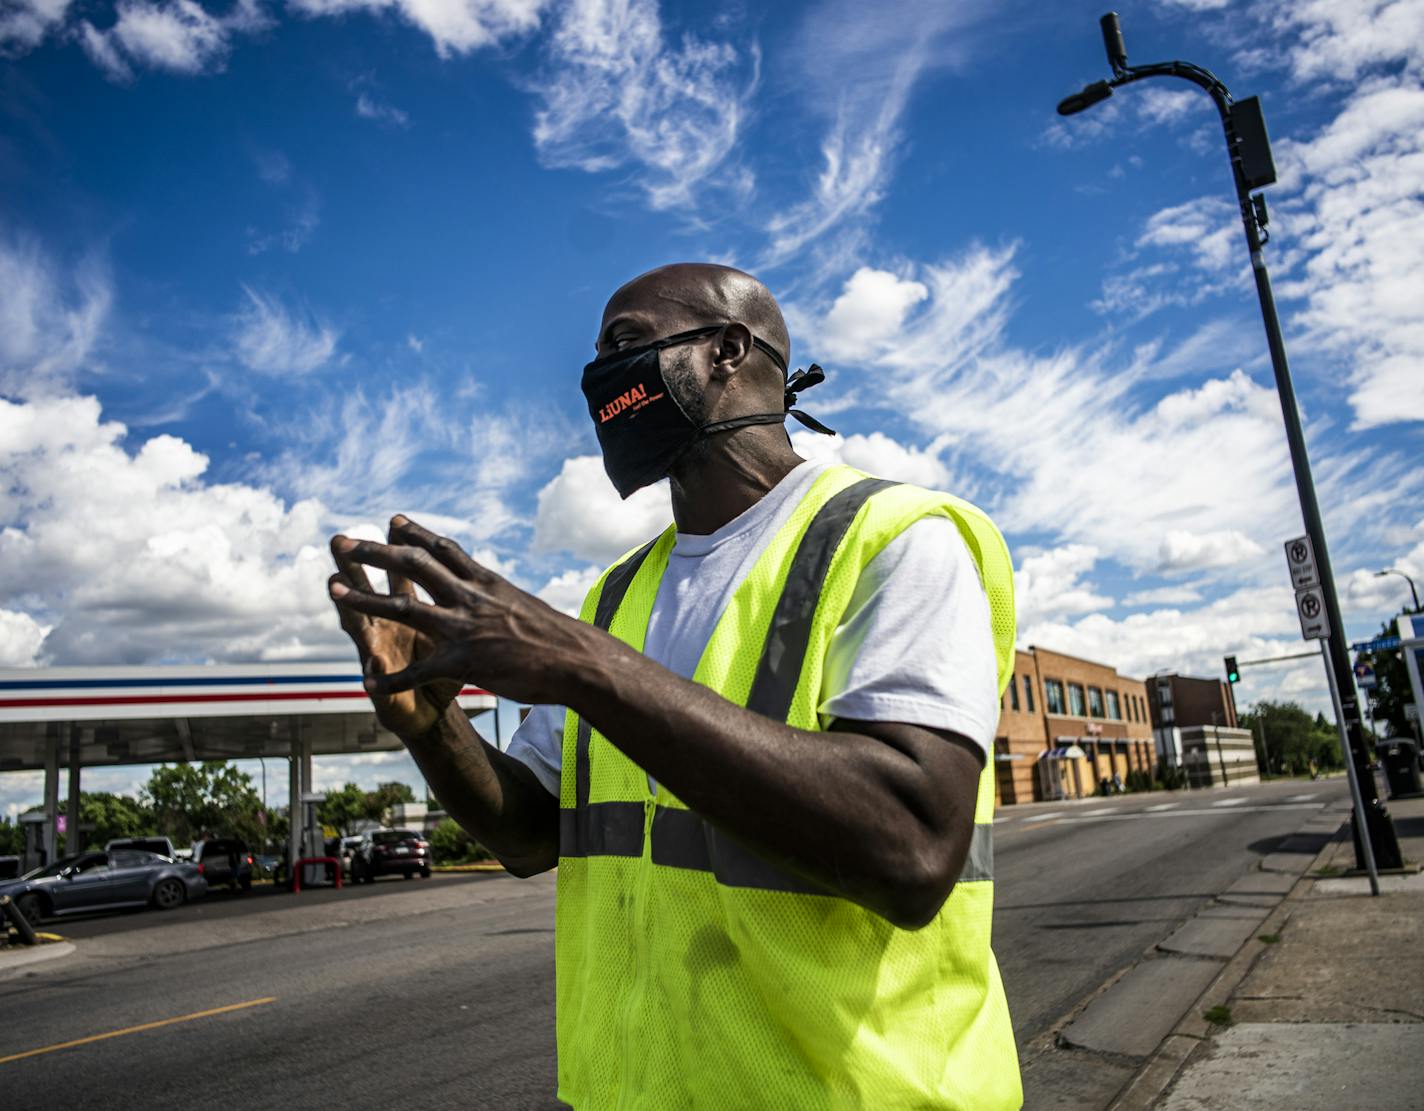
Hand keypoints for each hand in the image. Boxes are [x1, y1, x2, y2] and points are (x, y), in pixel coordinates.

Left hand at [327, 515, 590, 705]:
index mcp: (485, 583)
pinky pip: (419, 670)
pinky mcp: (464, 661)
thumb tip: (494, 592)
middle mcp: (470, 598)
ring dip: (363, 600)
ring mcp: (464, 628)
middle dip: (375, 553)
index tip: (392, 520)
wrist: (575, 659)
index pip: (443, 551)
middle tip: (344, 542)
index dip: (415, 534)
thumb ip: (499, 598)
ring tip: (332, 589)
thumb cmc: (557, 637)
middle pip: (414, 566)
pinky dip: (392, 678)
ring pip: (403, 609)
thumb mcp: (524, 604)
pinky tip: (368, 682)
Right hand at [328, 522, 462, 737]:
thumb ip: (450, 604)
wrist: (435, 715)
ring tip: (335, 590)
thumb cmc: (448, 669)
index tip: (395, 519)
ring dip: (350, 611)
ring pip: (362, 630)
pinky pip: (388, 685)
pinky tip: (368, 677)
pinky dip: (381, 681)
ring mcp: (386, 660)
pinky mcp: (391, 694)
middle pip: (374, 590)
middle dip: (357, 566)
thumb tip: (463, 569)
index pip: (403, 574)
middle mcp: (392, 631)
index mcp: (413, 613)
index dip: (399, 550)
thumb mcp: (456, 634)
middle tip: (340, 540)